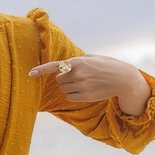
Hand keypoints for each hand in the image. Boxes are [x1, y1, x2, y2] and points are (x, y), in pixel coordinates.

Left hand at [29, 54, 151, 114]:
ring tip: (84, 83)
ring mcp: (82, 86)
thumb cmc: (107, 65)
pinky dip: (74, 95)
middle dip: (65, 78)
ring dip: (70, 87)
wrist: (123, 79)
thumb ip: (77, 60)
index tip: (31, 73)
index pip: (55, 65)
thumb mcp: (92, 57)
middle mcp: (78, 74)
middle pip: (59, 79)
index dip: (41, 69)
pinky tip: (85, 90)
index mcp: (78, 62)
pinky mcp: (86, 96)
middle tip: (78, 76)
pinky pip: (70, 97)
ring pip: (64, 89)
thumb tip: (64, 66)